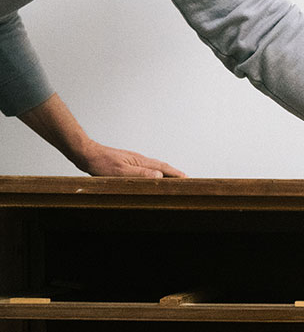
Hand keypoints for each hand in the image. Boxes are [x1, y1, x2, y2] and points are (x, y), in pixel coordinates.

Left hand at [18, 93, 185, 177]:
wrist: (86, 152)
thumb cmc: (100, 164)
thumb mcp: (120, 172)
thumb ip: (140, 174)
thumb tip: (160, 175)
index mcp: (141, 162)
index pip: (164, 168)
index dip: (177, 175)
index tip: (188, 179)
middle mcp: (140, 160)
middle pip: (163, 166)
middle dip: (175, 173)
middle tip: (186, 179)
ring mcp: (134, 160)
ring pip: (156, 166)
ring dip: (167, 172)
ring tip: (174, 177)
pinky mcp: (128, 162)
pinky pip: (148, 167)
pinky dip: (156, 171)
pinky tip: (153, 175)